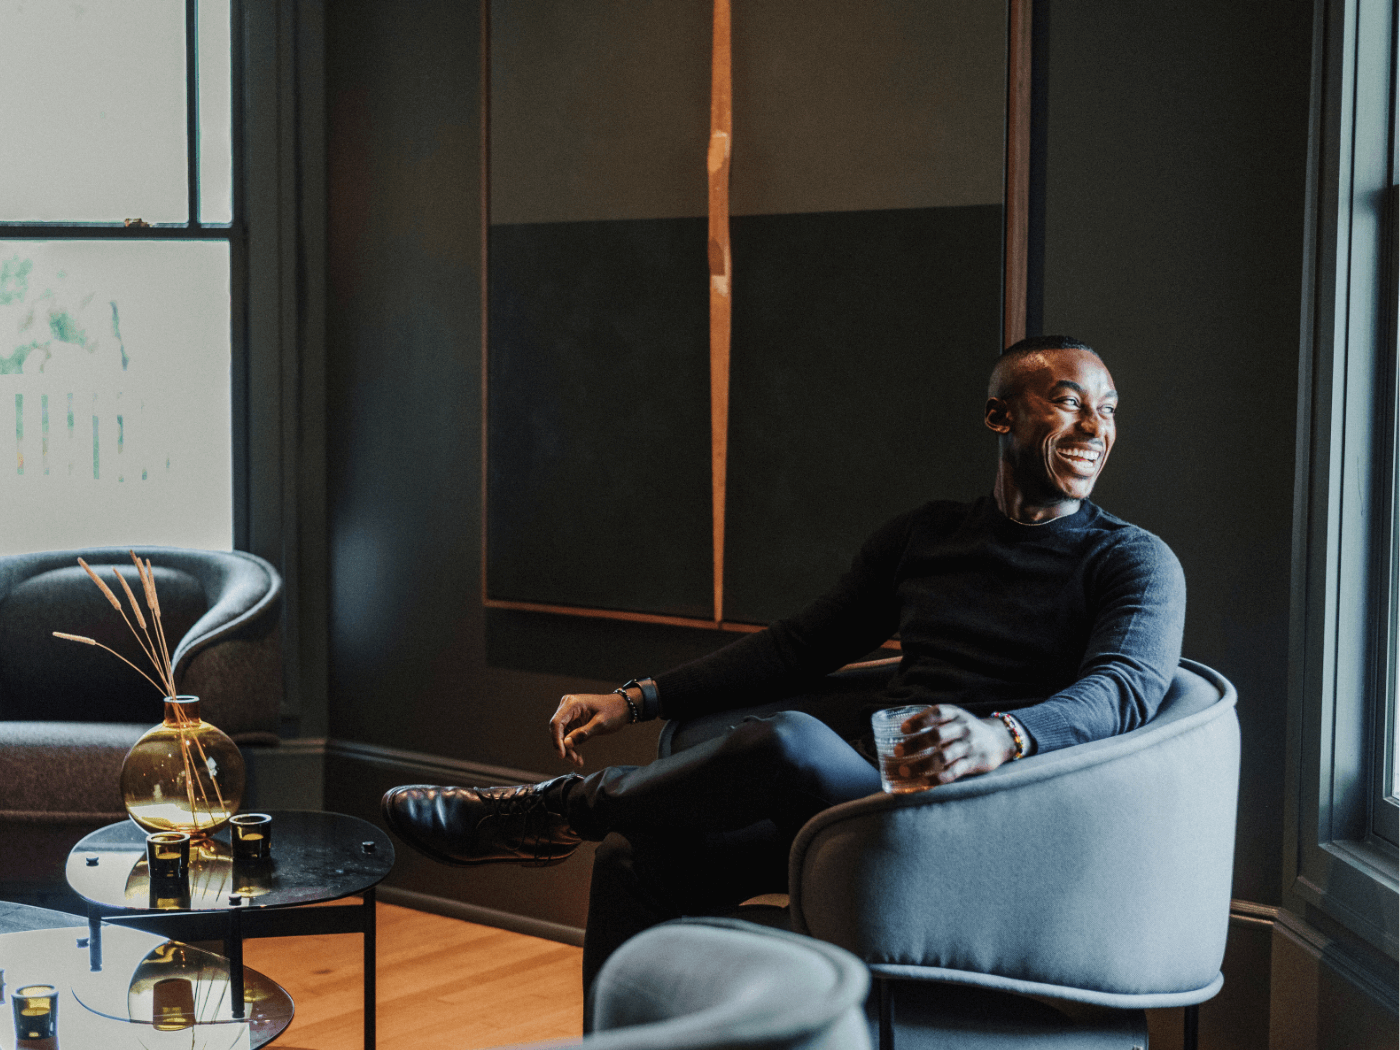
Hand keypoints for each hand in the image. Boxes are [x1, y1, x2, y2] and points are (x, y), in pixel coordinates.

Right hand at [549, 691, 632, 766]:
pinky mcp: (573, 721)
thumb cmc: (614, 711)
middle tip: (574, 760)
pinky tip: (578, 757)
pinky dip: (572, 747)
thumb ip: (583, 733)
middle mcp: (567, 706)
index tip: (561, 755)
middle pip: (557, 730)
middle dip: (563, 747)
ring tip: (578, 761)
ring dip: (568, 749)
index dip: (556, 740)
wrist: (623, 707)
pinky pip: (567, 736)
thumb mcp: (600, 724)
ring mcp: (569, 714)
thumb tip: (566, 744)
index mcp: (572, 703)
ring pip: (561, 735)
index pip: (556, 723)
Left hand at [896, 705, 1016, 784]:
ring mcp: (969, 746)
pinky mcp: (973, 763)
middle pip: (937, 735)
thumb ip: (935, 722)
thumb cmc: (967, 730)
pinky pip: (953, 772)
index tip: (903, 729)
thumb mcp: (955, 718)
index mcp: (956, 714)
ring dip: (922, 764)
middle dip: (915, 743)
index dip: (920, 720)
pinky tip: (923, 782)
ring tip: (905, 771)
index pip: (937, 713)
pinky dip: (937, 778)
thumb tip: (900, 730)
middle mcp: (963, 728)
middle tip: (898, 751)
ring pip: (944, 756)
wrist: (999, 740)